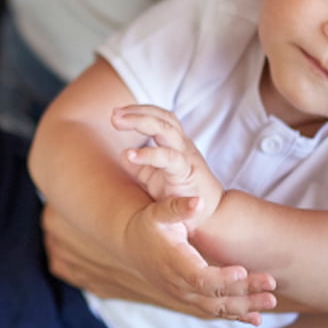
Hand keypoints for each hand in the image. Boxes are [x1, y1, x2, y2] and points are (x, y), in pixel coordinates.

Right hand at [41, 200, 276, 324]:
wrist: (132, 244)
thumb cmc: (148, 224)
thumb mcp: (158, 211)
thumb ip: (178, 207)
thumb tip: (198, 201)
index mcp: (174, 262)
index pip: (199, 277)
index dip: (221, 278)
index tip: (243, 271)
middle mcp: (179, 285)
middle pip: (214, 296)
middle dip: (244, 291)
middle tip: (271, 283)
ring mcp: (184, 295)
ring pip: (217, 308)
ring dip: (245, 306)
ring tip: (271, 301)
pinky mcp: (190, 298)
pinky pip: (214, 310)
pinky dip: (235, 314)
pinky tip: (256, 318)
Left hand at [113, 104, 223, 227]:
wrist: (212, 217)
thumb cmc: (184, 197)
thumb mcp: (158, 180)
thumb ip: (142, 168)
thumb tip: (122, 156)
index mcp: (177, 144)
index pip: (161, 117)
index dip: (140, 111)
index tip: (117, 112)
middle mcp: (183, 146)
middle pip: (163, 118)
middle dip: (137, 112)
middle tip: (114, 115)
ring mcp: (186, 157)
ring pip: (167, 130)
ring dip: (141, 122)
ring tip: (118, 122)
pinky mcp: (187, 174)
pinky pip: (169, 158)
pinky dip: (149, 154)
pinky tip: (129, 154)